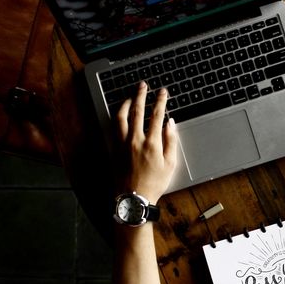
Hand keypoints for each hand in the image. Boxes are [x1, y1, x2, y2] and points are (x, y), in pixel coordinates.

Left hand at [115, 82, 177, 203]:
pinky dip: (118, 117)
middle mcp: (135, 140)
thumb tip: (170, 123)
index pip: (156, 115)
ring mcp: (122, 143)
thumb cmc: (154, 184)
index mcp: (152, 143)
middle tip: (143, 85)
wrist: (134, 198)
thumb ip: (171, 141)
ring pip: (121, 117)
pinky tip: (121, 114)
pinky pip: (114, 127)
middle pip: (137, 111)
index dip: (160, 101)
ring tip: (130, 96)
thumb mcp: (170, 164)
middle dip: (141, 95)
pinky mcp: (114, 149)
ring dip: (126, 103)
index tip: (163, 92)